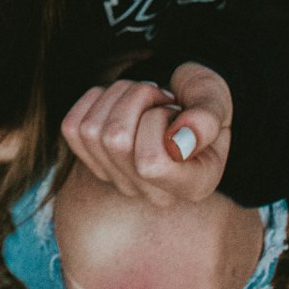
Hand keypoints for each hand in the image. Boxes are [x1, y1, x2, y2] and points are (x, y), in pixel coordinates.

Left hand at [60, 62, 232, 205]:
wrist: (184, 98)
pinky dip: (93, 100)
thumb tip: (177, 144)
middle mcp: (153, 193)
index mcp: (191, 186)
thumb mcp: (216, 104)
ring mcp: (119, 180)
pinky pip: (73, 127)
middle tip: (159, 97)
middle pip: (115, 140)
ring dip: (117, 96)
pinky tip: (119, 101)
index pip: (150, 163)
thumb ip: (205, 121)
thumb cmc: (202, 102)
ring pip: (92, 130)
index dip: (156, 121)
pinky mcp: (93, 161)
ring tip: (143, 98)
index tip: (174, 110)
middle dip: (136, 99)